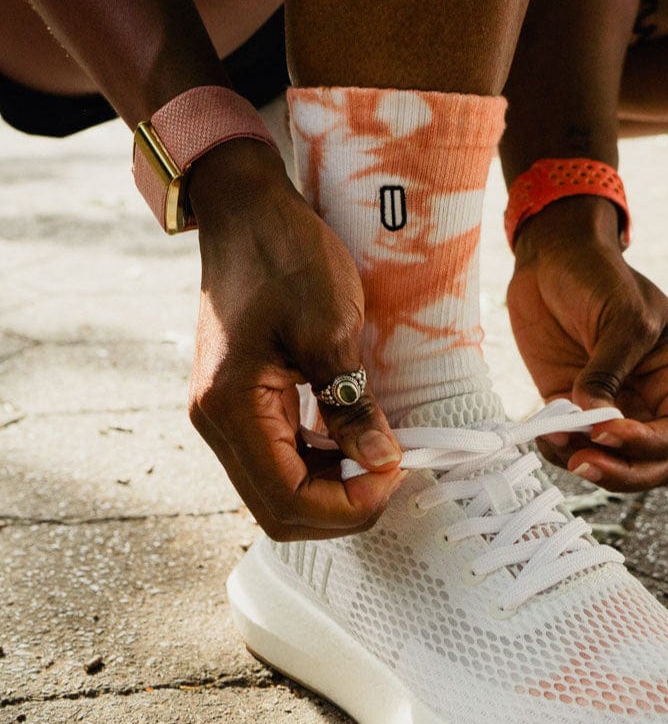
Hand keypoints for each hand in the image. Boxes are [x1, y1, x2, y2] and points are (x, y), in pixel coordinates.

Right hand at [186, 140, 403, 539]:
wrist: (248, 212)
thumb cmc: (286, 256)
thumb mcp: (331, 329)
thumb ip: (353, 405)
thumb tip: (383, 463)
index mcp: (232, 408)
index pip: (287, 500)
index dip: (348, 504)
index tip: (394, 472)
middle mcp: (217, 424)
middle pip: (279, 511)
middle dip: (342, 507)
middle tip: (390, 471)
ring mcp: (224, 418)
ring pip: (279, 493)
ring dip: (333, 490)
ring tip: (378, 457)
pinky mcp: (241, 407)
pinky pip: (280, 461)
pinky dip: (320, 465)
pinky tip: (354, 441)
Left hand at [506, 196, 667, 491]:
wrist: (551, 257)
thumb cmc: (600, 275)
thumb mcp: (621, 316)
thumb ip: (609, 373)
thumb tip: (591, 421)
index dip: (648, 445)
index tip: (607, 431)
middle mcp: (649, 401)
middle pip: (650, 464)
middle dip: (620, 471)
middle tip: (583, 460)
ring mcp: (610, 408)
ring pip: (610, 463)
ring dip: (584, 462)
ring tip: (555, 439)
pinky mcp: (570, 408)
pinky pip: (570, 446)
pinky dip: (557, 449)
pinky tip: (542, 433)